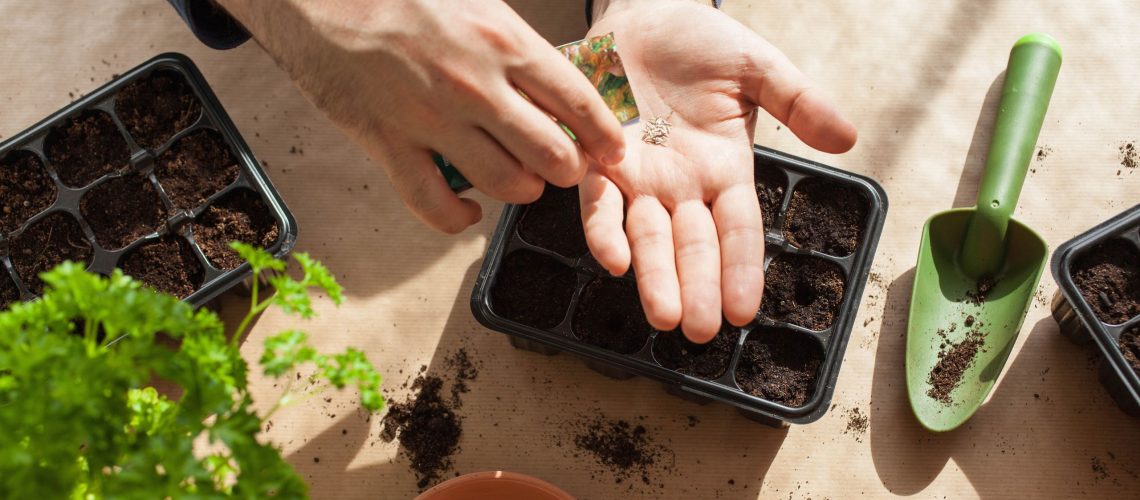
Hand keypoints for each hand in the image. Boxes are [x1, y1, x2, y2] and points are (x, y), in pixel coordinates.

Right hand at [216, 0, 625, 232]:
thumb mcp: (475, 2)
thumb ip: (515, 44)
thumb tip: (555, 80)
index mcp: (502, 41)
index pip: (578, 101)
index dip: (604, 135)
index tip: (613, 150)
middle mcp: (475, 86)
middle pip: (551, 154)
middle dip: (567, 169)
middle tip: (563, 164)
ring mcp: (431, 120)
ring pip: (505, 184)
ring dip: (521, 190)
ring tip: (520, 179)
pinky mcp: (389, 146)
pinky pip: (435, 206)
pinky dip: (458, 218)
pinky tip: (469, 210)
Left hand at [583, 0, 856, 342]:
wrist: (643, 11)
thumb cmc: (701, 41)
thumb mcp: (758, 68)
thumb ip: (798, 101)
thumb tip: (848, 138)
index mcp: (725, 170)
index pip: (738, 231)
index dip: (741, 270)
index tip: (744, 311)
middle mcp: (681, 185)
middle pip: (693, 246)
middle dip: (696, 288)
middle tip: (699, 331)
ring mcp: (639, 177)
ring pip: (647, 236)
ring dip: (654, 276)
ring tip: (664, 314)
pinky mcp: (598, 159)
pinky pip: (599, 201)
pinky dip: (604, 228)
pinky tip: (612, 259)